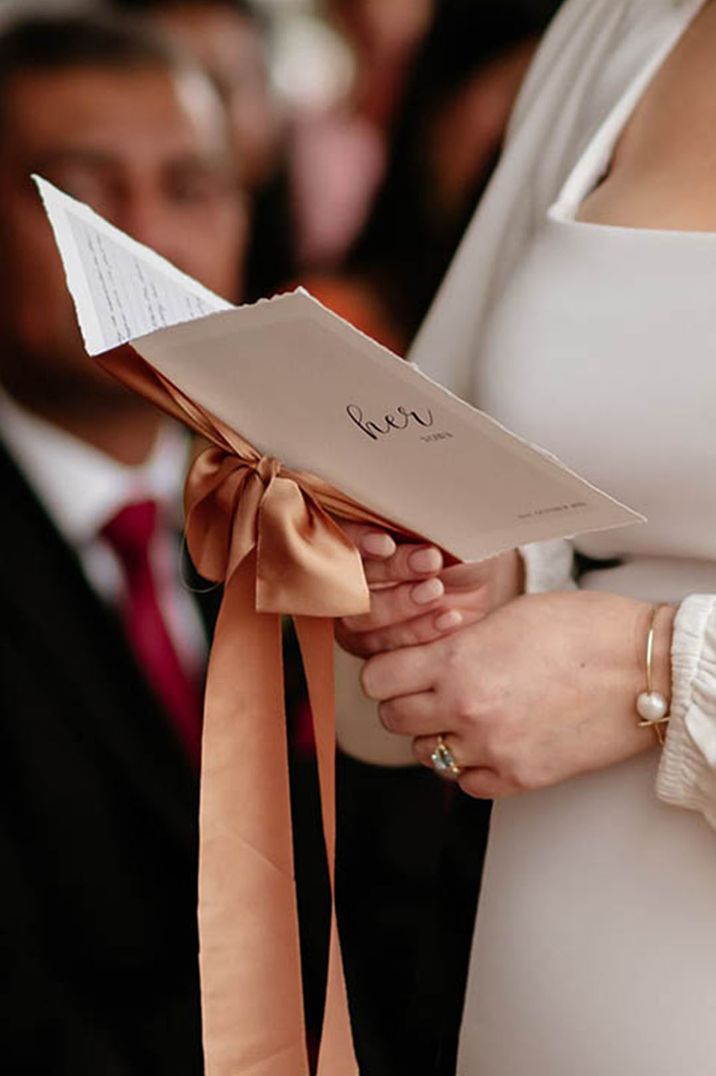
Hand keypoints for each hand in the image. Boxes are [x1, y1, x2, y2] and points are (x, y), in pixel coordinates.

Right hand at [336, 522, 522, 657]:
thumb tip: (396, 493)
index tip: (387, 544)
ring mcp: (356, 616)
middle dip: (390, 573)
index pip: (334, 538)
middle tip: (429, 562)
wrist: (485, 576)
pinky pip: (387, 650)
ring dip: (402, 605)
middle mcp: (344, 576)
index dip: (356, 543)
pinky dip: (420, 633)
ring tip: (437, 590)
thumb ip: (407, 513)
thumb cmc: (452, 537)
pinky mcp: (377, 648)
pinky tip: (449, 617)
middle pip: (346, 582)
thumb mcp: (434, 518)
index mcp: (347, 534)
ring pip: (360, 621)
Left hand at [361, 591, 675, 797]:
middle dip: (404, 702)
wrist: (645, 670)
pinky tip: (490, 741)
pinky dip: (470, 765)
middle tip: (427, 691)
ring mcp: (492, 748)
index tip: (396, 669)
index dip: (384, 672)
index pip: (377, 680)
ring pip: (425, 754)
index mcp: (457, 661)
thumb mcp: (508, 616)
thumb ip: (458, 642)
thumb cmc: (586, 631)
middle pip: (393, 719)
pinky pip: (465, 783)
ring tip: (465, 715)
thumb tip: (428, 655)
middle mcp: (466, 709)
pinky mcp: (519, 777)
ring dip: (436, 735)